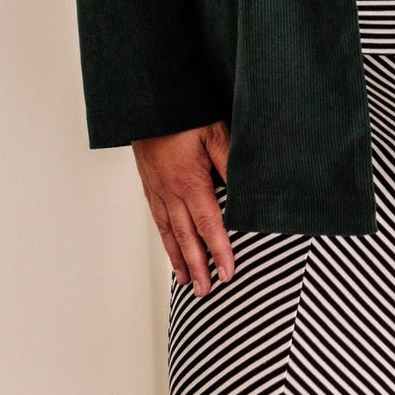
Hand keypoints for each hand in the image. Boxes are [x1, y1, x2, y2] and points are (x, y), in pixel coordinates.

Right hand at [132, 122, 233, 294]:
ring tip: (187, 282)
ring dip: (179, 260)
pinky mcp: (149, 185)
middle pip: (186, 238)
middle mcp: (170, 191)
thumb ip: (231, 163)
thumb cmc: (183, 113)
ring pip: (168, 233)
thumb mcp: (215, 133)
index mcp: (190, 181)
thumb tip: (247, 191)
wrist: (147, 101)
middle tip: (206, 292)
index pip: (209, 225)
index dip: (219, 252)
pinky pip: (158, 219)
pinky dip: (165, 239)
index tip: (228, 274)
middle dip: (198, 267)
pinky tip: (171, 249)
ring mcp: (157, 190)